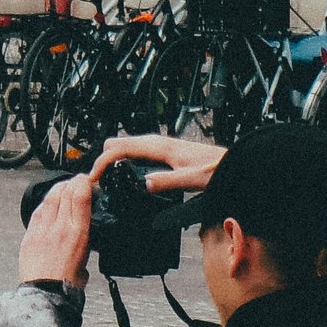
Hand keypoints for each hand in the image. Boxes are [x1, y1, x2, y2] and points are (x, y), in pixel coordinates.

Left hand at [18, 174, 93, 287]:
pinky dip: (46, 203)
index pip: (80, 196)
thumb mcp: (86, 258)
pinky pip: (38, 211)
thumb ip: (85, 240)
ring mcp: (42, 229)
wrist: (45, 293)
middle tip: (77, 180)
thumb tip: (85, 233)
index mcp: (78, 232)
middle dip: (71, 182)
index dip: (84, 183)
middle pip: (64, 193)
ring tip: (64, 188)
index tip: (87, 179)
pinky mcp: (29, 234)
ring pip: (49, 199)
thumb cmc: (67, 282)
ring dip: (58, 189)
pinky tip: (49, 203)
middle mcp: (59, 227)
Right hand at [91, 132, 224, 194]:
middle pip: (117, 143)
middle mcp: (157, 142)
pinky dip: (123, 160)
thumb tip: (142, 184)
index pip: (119, 149)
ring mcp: (159, 145)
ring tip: (107, 179)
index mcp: (159, 147)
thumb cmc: (217, 169)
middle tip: (99, 180)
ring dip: (112, 159)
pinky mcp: (163, 151)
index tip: (93, 178)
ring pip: (124, 146)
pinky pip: (135, 151)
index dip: (102, 162)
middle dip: (103, 159)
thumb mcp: (191, 180)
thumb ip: (166, 181)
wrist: (233, 163)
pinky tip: (126, 174)